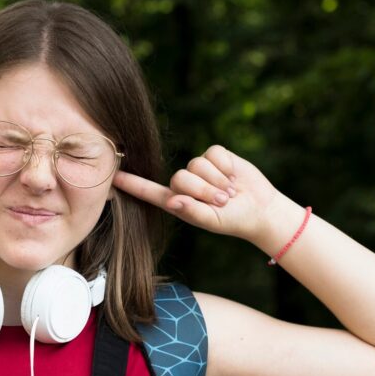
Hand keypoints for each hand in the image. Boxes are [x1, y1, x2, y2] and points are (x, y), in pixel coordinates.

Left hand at [111, 144, 280, 241]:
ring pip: (197, 164)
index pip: (150, 191)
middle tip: (222, 201)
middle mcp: (185, 183)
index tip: (114, 178)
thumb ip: (192, 211)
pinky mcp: (216, 155)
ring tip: (229, 191)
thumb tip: (173, 201)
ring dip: (217, 180)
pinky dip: (226, 167)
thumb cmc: (233, 220)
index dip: (132, 184)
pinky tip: (233, 176)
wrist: (260, 208)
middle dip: (203, 190)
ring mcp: (200, 167)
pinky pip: (213, 154)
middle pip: (180, 177)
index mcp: (178, 201)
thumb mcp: (212, 221)